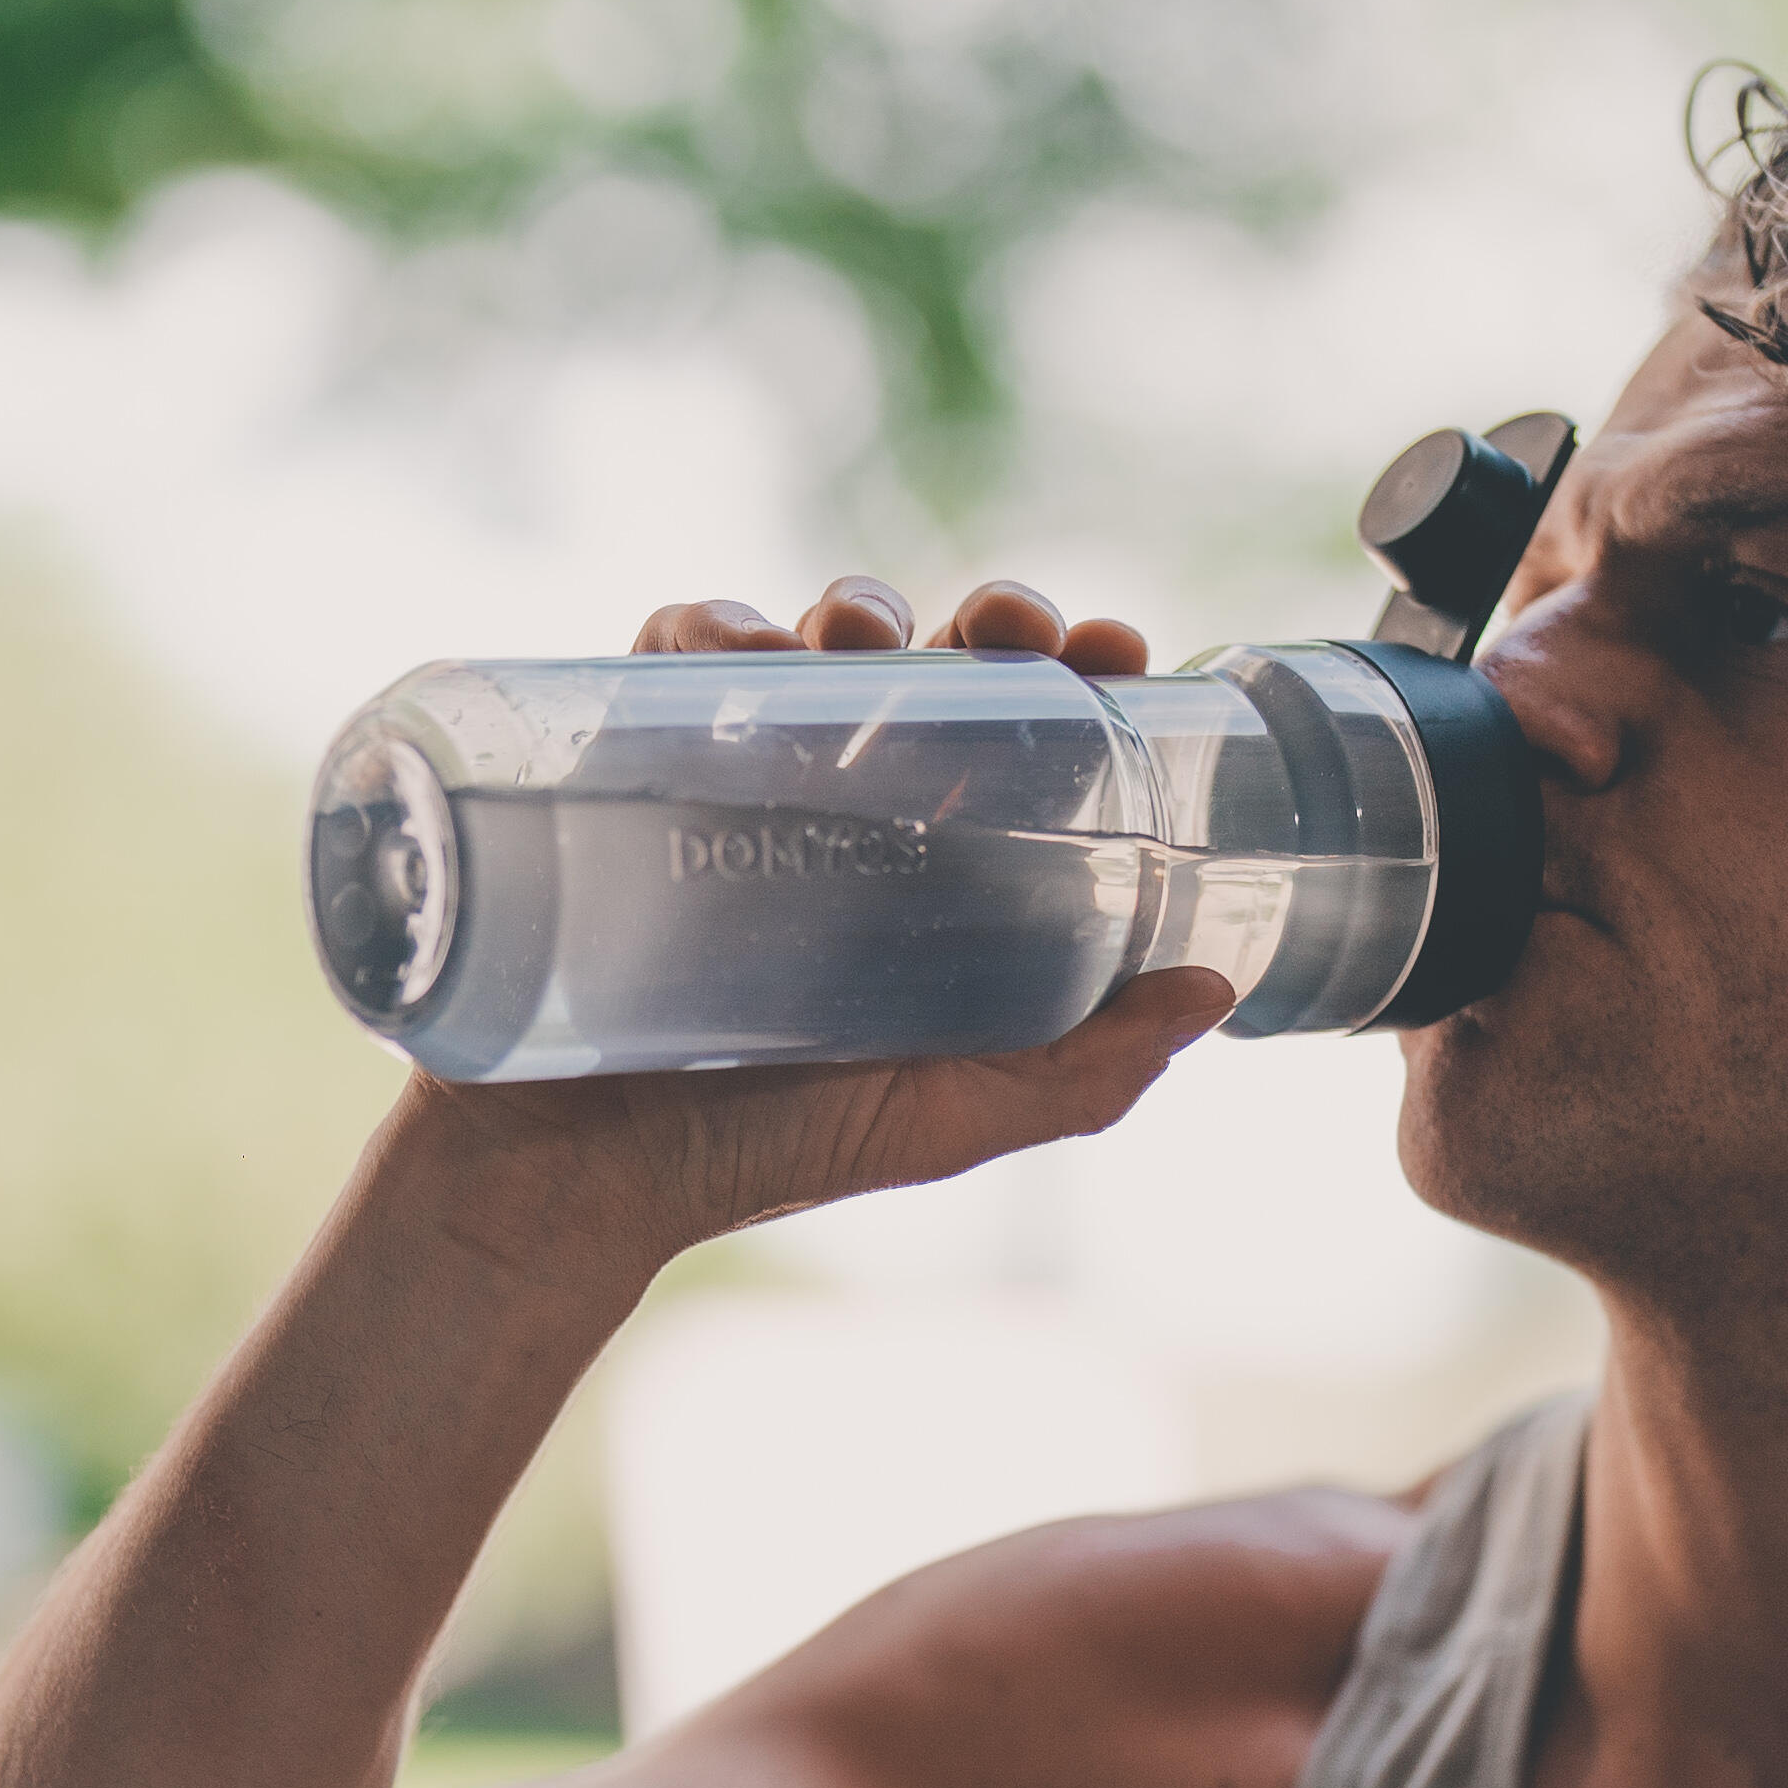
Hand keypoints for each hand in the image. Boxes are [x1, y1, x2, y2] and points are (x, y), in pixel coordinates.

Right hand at [381, 573, 1225, 1292]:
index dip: (1072, 676)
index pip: (1020, 740)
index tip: (1110, 649)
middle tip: (1003, 629)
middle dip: (979, 617)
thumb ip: (1082, 1075)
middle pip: (928, 666)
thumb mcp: (947, 1118)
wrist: (571, 1184)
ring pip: (806, 640)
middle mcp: (836, 811)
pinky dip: (705, 623)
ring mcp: (727, 784)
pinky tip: (740, 647)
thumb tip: (1216, 989)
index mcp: (928, 869)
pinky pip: (663, 657)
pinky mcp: (622, 774)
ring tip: (859, 634)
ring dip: (851, 602)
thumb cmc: (760, 1156)